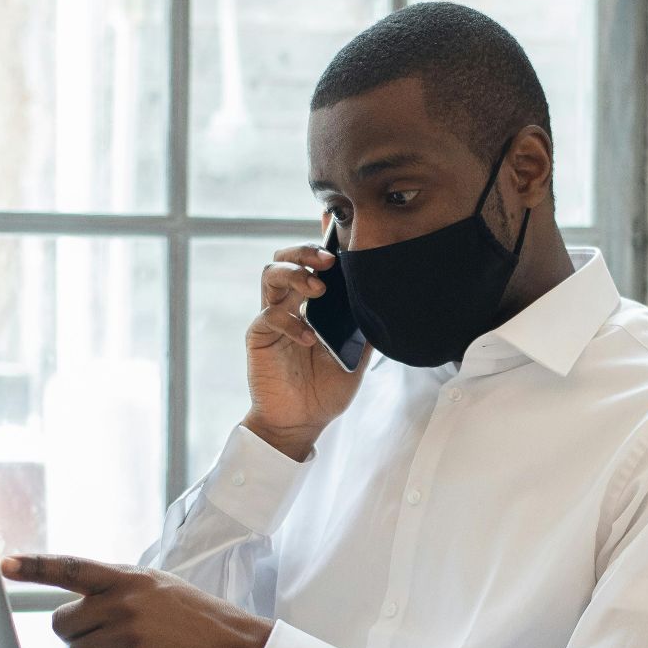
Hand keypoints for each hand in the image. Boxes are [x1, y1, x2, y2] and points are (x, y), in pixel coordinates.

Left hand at [0, 554, 272, 647]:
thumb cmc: (201, 620)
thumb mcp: (160, 588)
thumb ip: (120, 590)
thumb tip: (79, 609)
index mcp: (128, 578)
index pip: (71, 568)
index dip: (35, 567)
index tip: (6, 565)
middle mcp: (124, 602)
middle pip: (64, 626)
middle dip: (78, 639)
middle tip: (108, 641)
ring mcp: (129, 634)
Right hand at [243, 243, 371, 459]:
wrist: (303, 421)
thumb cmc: (327, 388)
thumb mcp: (357, 355)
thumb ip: (366, 327)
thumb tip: (389, 301)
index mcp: (311, 303)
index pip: (311, 263)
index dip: (319, 241)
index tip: (335, 225)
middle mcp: (289, 304)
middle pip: (284, 258)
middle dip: (305, 251)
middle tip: (329, 260)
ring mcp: (271, 318)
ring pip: (270, 275)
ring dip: (294, 274)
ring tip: (318, 289)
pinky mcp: (259, 337)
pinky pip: (269, 316)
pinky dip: (291, 322)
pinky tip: (309, 338)